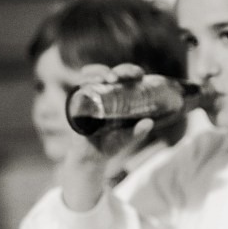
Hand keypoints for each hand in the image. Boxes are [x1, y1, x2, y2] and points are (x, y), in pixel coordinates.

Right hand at [60, 63, 154, 210]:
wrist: (90, 158)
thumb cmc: (110, 146)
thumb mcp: (127, 139)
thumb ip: (138, 132)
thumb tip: (149, 122)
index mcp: (121, 98)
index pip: (128, 78)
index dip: (133, 72)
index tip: (139, 75)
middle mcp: (106, 93)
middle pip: (114, 73)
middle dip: (121, 70)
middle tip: (125, 76)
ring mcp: (91, 95)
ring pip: (96, 74)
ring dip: (102, 71)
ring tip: (110, 78)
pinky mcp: (78, 100)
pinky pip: (81, 84)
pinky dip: (86, 78)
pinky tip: (89, 77)